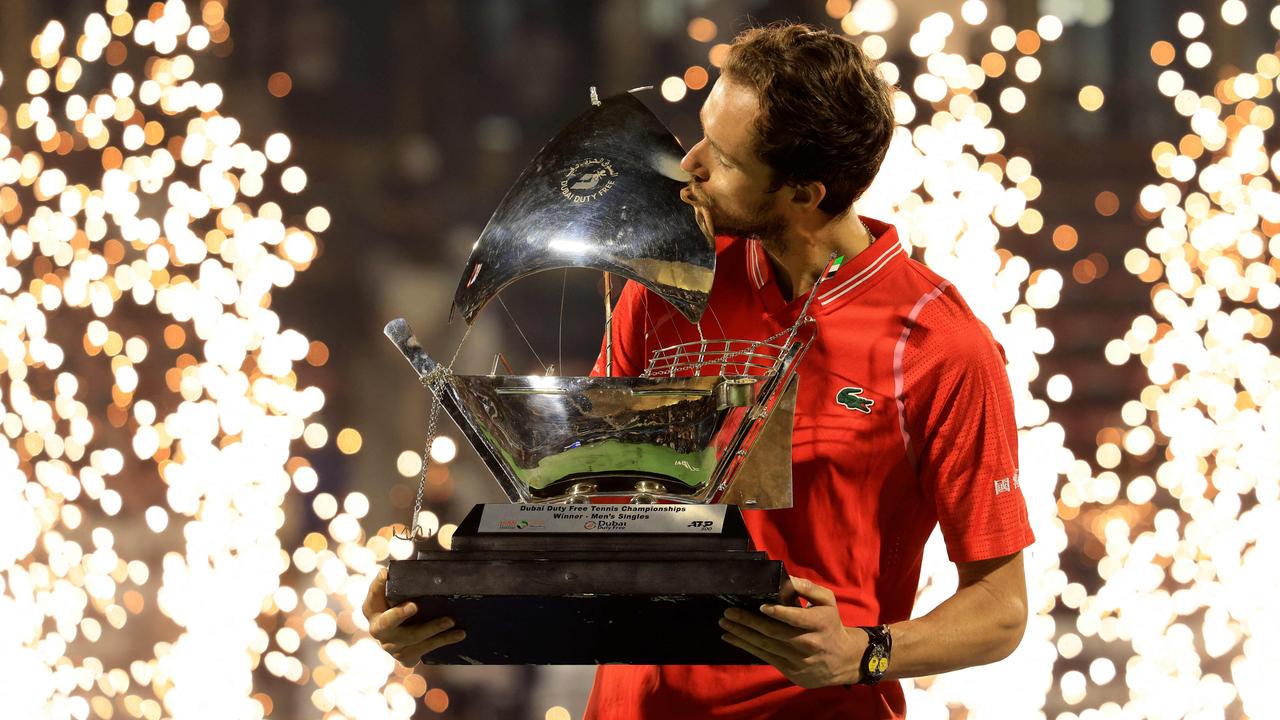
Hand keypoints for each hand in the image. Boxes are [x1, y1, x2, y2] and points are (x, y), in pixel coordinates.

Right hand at [363, 567, 465, 666]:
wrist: (405, 637)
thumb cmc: (404, 604)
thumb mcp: (399, 592)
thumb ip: (401, 578)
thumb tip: (410, 561)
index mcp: (372, 609)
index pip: (373, 594)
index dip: (377, 586)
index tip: (384, 574)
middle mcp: (378, 630)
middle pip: (387, 623)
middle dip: (399, 614)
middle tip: (414, 606)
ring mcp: (391, 647)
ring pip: (412, 638)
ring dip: (433, 629)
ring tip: (451, 620)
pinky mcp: (406, 657)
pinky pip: (426, 649)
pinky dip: (444, 640)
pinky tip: (459, 634)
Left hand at [719, 576, 866, 688]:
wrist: (843, 660)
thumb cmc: (830, 625)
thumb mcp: (827, 602)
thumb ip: (807, 587)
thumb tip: (784, 578)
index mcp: (819, 623)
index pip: (796, 618)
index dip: (778, 612)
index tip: (760, 605)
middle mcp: (809, 643)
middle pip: (775, 633)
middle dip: (748, 622)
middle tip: (729, 612)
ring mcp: (799, 660)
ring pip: (766, 646)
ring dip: (742, 635)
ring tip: (725, 624)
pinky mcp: (791, 671)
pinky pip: (765, 657)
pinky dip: (746, 647)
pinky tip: (732, 638)